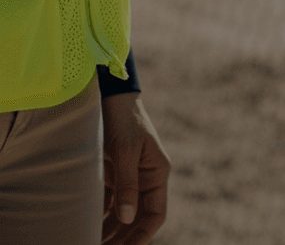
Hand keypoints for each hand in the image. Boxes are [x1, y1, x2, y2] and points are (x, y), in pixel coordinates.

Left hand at [102, 93, 169, 243]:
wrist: (110, 94)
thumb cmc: (124, 119)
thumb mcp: (126, 151)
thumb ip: (127, 185)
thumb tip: (129, 219)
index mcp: (156, 173)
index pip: (155, 213)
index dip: (144, 234)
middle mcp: (145, 178)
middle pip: (137, 218)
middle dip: (125, 237)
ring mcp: (129, 176)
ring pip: (122, 213)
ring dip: (110, 230)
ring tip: (94, 244)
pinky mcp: (114, 172)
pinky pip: (109, 201)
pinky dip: (100, 216)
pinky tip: (87, 227)